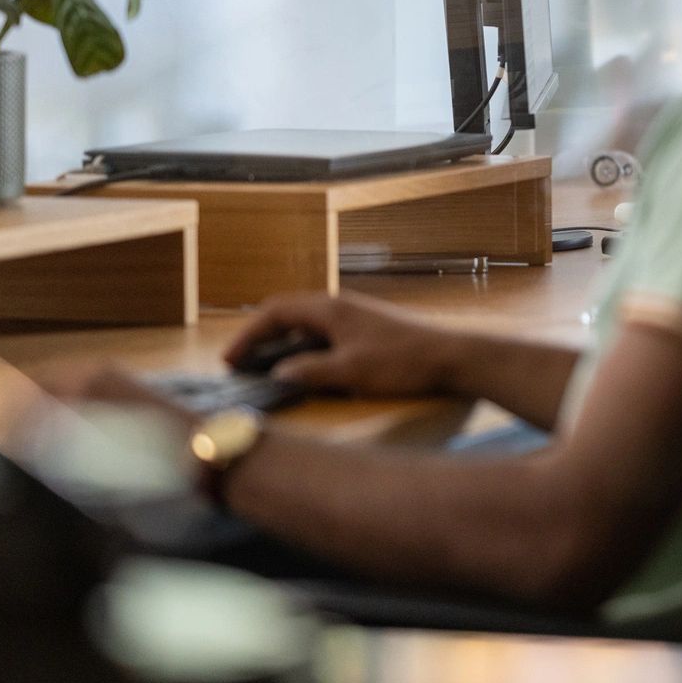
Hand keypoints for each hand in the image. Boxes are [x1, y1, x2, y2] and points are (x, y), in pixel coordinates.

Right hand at [224, 292, 453, 398]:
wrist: (452, 357)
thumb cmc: (403, 362)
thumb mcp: (351, 372)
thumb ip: (310, 372)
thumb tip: (277, 376)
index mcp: (330, 309)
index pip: (275, 312)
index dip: (247, 334)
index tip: (228, 359)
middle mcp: (340, 306)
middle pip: (287, 314)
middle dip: (259, 338)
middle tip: (239, 364)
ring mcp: (355, 316)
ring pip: (306, 325)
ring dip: (282, 344)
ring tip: (264, 369)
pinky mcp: (367, 330)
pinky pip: (324, 334)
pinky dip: (304, 348)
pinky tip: (305, 369)